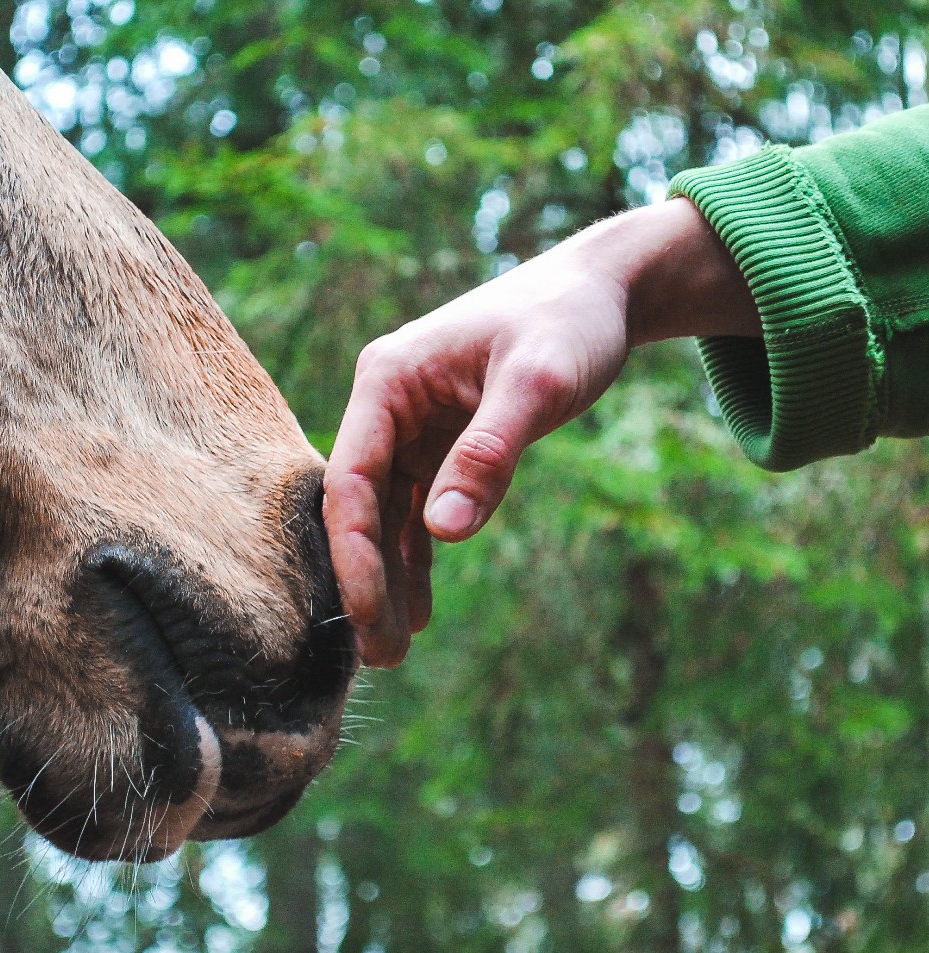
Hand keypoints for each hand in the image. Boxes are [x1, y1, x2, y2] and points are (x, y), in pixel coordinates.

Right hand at [324, 198, 759, 666]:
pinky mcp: (441, 444)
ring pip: (387, 515)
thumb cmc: (567, 322)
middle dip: (367, 579)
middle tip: (381, 658)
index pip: (351, 475)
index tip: (368, 612)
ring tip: (394, 652)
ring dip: (390, 578)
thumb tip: (442, 534)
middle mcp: (387, 405)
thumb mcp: (538, 383)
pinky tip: (421, 609)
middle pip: (361, 504)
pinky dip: (421, 556)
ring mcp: (411, 426)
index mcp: (388, 379)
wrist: (600, 294)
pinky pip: (420, 510)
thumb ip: (488, 454)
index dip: (354, 549)